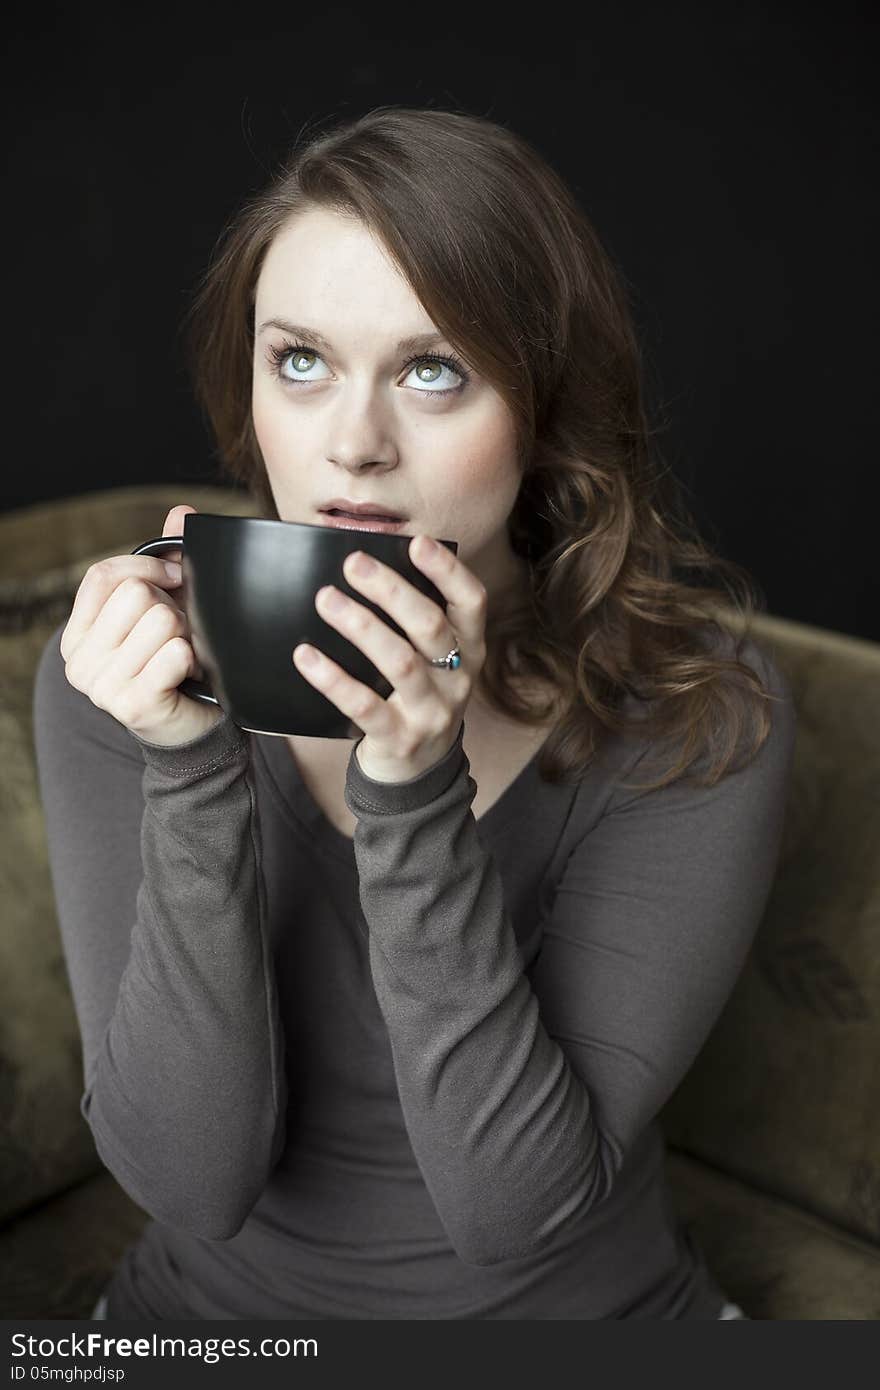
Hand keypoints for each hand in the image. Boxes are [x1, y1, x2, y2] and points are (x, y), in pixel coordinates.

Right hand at [60, 504, 222, 747]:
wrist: (191, 728)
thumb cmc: (173, 663)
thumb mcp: (165, 608)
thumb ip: (167, 561)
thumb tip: (180, 512)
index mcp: (77, 634)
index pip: (105, 575)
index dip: (148, 568)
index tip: (174, 579)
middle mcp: (78, 662)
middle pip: (135, 595)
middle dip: (171, 608)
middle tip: (178, 635)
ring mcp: (101, 687)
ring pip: (160, 621)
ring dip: (185, 635)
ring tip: (181, 657)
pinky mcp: (132, 705)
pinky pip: (175, 653)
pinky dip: (192, 659)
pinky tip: (186, 676)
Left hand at [292, 534, 486, 781]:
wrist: (417, 775)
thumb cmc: (416, 700)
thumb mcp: (434, 664)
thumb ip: (416, 624)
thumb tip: (368, 568)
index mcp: (470, 651)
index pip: (471, 602)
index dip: (447, 570)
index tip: (416, 542)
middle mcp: (458, 679)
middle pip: (430, 625)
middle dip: (391, 590)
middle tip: (352, 563)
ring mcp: (431, 712)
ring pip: (400, 662)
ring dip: (361, 626)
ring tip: (326, 599)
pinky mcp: (400, 739)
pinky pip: (364, 705)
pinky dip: (333, 679)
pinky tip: (306, 656)